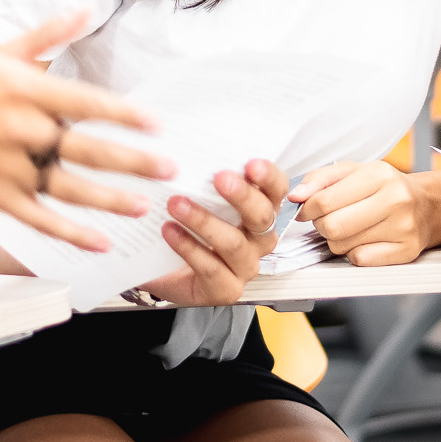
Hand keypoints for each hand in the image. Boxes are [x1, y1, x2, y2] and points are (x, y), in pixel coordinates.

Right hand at [0, 12, 176, 251]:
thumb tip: (85, 8)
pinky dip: (70, 232)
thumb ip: (45, 34)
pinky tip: (100, 241)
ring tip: (144, 205)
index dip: (124, 114)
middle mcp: (20, 129)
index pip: (86, 102)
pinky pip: (40, 218)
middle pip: (85, 148)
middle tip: (169, 168)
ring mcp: (8, 167)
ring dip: (110, 199)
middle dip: (132, 161)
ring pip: (69, 188)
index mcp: (23, 90)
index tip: (157, 124)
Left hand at [140, 159, 289, 306]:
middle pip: (262, 217)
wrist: (163, 270)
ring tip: (176, 204)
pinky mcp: (227, 290)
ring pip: (234, 243)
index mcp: (260, 211)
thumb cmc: (187, 228)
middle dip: (242, 196)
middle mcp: (259, 240)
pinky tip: (169, 231)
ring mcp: (245, 267)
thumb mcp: (197, 199)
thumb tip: (194, 152)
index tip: (250, 164)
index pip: (277, 191)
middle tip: (219, 178)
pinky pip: (211, 268)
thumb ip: (204, 179)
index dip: (269, 177)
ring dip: (205, 221)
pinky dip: (188, 247)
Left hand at [291, 160, 439, 265]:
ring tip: (350, 227)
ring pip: (343, 245)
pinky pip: (360, 260)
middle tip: (328, 219)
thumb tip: (296, 197)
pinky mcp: (406, 250)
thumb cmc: (386, 188)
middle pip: (332, 226)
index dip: (307, 209)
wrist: (427, 206)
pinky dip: (354, 253)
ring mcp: (403, 227)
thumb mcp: (353, 171)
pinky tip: (364, 240)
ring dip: (337, 240)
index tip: (306, 210)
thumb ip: (320, 179)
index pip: (325, 200)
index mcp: (378, 175)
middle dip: (321, 225)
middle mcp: (394, 199)